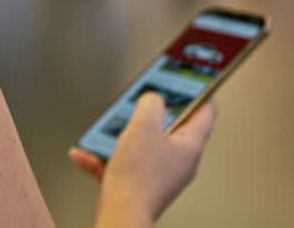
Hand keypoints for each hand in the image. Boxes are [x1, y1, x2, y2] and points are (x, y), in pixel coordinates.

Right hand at [69, 93, 216, 224]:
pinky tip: (88, 153)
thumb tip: (152, 98)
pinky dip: (107, 156)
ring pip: (144, 145)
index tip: (193, 80)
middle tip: (142, 100)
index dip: (200, 91)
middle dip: (151, 113)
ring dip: (122, 135)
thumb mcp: (143, 126)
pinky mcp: (143, 186)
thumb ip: (150, 104)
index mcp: (189, 146)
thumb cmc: (137, 178)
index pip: (205, 111)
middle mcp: (180, 162)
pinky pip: (125, 164)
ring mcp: (162, 175)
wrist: (121, 216)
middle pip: (171, 127)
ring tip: (107, 130)